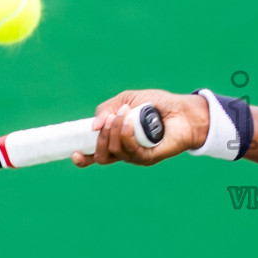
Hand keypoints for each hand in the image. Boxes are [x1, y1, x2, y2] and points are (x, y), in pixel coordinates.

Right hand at [71, 88, 210, 166]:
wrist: (183, 109)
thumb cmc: (157, 104)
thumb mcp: (127, 99)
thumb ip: (107, 109)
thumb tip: (94, 126)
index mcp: (116, 140)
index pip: (95, 155)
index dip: (82, 158)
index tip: (74, 152)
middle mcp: (124, 151)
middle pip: (101, 156)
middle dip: (100, 138)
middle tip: (110, 119)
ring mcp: (136, 156)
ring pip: (114, 152)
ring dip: (114, 131)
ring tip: (125, 113)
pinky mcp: (149, 157)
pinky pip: (131, 152)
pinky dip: (126, 136)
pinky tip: (131, 123)